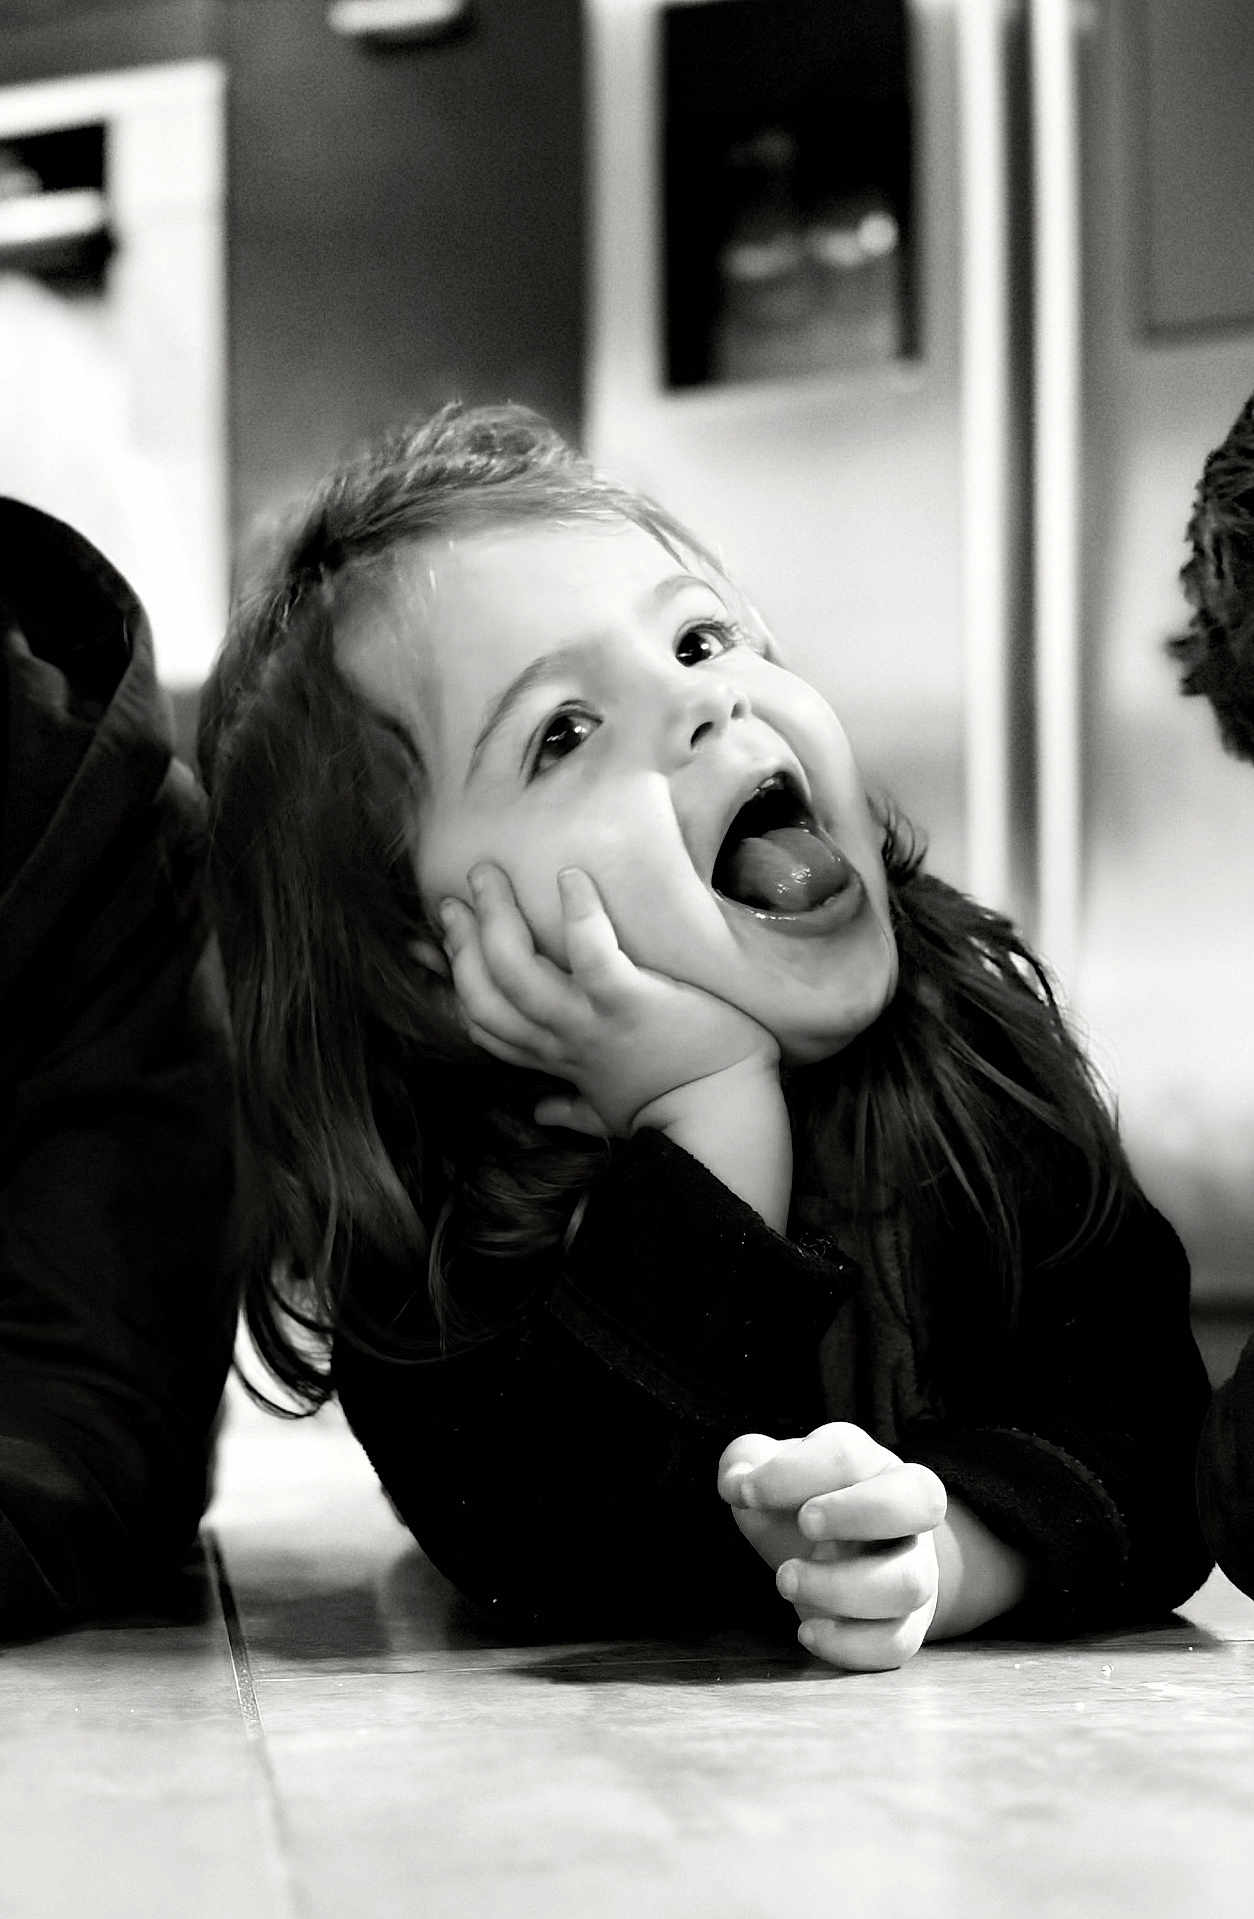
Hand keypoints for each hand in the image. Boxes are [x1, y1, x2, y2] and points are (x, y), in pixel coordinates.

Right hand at [439, 862, 779, 1137]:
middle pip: (486, 994)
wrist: (724, 1121)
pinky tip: (571, 877)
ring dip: (497, 919)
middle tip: (454, 899)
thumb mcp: (609, 1112)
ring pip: (517, 972)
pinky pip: (592, 956)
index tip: (451, 940)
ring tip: (487, 875)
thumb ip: (572, 1110)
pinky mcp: (631, 1003)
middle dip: (462, 944)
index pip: (486, 1022)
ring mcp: (592, 1022)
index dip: (459, 978)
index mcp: (557, 1059)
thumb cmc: (676, 1109)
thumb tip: (541, 1114)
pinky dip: (579, 916)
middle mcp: (563, 1041)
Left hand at [718, 1424, 946, 1671]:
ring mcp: (915, 1569)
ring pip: (909, 1582)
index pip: (848, 1454)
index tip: (745, 1493)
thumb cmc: (804, 1504)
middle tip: (804, 1524)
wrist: (847, 1555)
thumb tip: (737, 1481)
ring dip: (842, 1586)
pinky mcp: (908, 1624)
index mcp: (869, 1464)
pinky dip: (850, 1644)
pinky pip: (897, 1642)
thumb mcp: (772, 1474)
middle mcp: (906, 1512)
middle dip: (857, 1511)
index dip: (792, 1473)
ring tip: (786, 1580)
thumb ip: (746, 1462)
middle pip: (921, 1498)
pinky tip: (807, 1630)